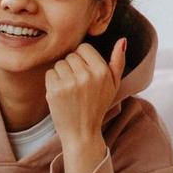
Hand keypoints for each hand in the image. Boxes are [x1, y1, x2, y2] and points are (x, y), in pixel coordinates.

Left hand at [45, 39, 126, 172]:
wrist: (82, 132)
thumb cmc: (97, 106)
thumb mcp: (113, 85)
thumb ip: (118, 62)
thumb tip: (122, 40)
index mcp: (102, 71)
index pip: (83, 47)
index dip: (82, 58)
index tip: (84, 71)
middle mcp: (86, 76)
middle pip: (70, 55)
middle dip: (72, 66)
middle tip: (77, 84)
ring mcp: (69, 83)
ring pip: (59, 63)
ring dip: (61, 74)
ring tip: (70, 89)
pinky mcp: (54, 90)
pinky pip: (49, 73)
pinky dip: (52, 81)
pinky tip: (61, 93)